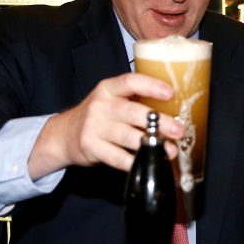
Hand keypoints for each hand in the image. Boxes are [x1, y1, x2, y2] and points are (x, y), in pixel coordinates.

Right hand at [29, 73, 183, 176]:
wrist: (64, 134)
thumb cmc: (99, 115)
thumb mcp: (112, 100)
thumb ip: (135, 100)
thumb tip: (174, 110)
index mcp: (108, 89)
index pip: (130, 81)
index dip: (151, 86)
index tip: (170, 93)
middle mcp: (100, 105)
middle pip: (132, 112)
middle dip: (159, 122)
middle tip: (178, 130)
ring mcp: (94, 127)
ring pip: (127, 136)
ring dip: (151, 144)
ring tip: (169, 150)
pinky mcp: (91, 147)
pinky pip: (118, 157)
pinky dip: (135, 161)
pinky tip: (148, 162)